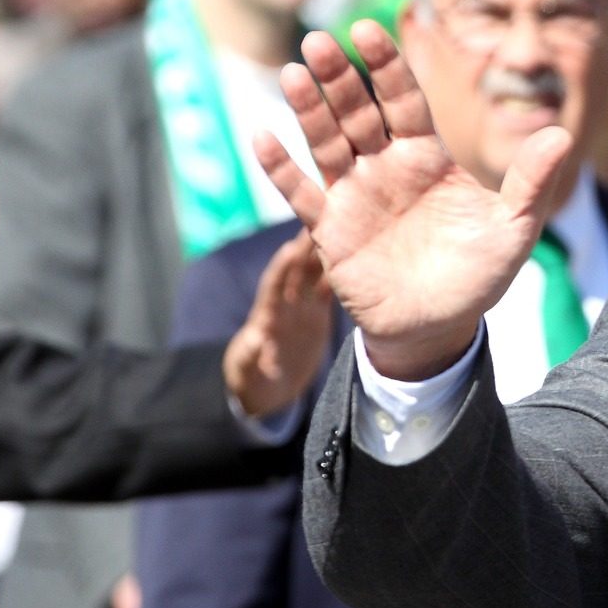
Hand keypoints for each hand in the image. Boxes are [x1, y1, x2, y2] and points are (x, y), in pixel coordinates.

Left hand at [223, 230, 332, 417]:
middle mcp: (284, 306)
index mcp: (266, 317)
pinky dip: (340, 274)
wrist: (267, 389)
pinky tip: (360, 257)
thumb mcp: (247, 374)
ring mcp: (301, 308)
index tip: (293, 247)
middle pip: (297, 270)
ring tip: (347, 228)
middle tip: (324, 218)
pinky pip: (328, 290)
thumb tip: (255, 341)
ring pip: (315, 274)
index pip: (274, 286)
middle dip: (307, 245)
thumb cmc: (252, 382)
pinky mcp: (315, 314)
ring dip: (326, 252)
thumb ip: (249, 358)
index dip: (282, 267)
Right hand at [256, 21, 570, 378]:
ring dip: (308, 110)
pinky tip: (263, 137)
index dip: (387, 67)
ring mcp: (355, 196)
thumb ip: (532, 182)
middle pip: (358, 113)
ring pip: (326, 143)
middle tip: (319, 41)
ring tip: (294, 73)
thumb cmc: (478, 274)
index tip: (368, 30)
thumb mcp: (514, 229)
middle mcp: (386, 168)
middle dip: (339, 78)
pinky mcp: (332, 231)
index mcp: (427, 158)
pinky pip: (302, 195)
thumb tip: (564, 134)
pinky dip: (282, 169)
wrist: (441, 327)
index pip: (403, 101)